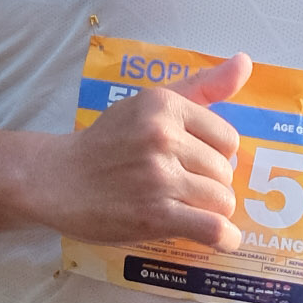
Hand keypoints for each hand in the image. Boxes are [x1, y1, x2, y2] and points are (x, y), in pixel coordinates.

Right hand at [42, 51, 249, 251]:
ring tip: (190, 210)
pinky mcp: (154, 214)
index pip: (227, 138)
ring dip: (213, 212)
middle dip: (212, 185)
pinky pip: (212, 228)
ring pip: (221, 200)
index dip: (217, 156)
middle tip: (184, 189)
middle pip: (225, 172)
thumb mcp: (149, 104)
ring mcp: (159, 177)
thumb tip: (244, 62)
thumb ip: (201, 86)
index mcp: (164, 105)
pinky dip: (225, 238)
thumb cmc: (107, 143)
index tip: (195, 164)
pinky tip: (223, 240)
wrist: (58, 180)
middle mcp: (162, 136)